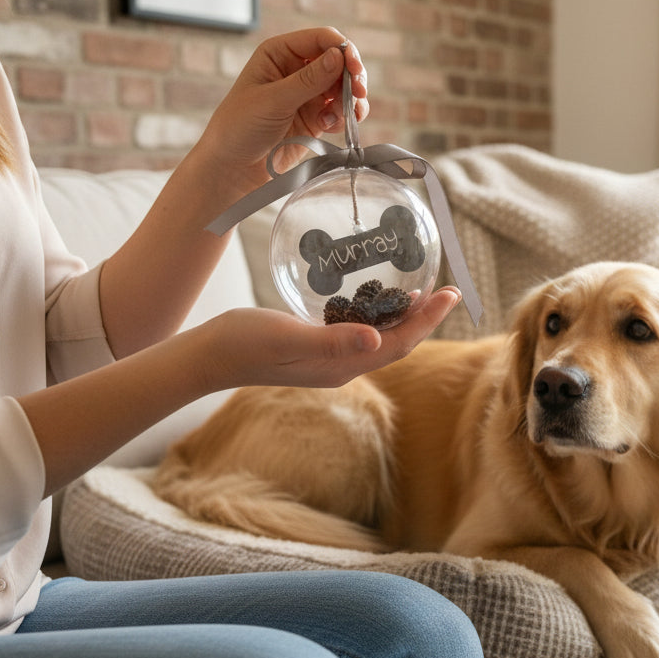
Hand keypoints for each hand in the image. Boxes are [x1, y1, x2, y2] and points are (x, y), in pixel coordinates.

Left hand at [194, 28, 370, 193]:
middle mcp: (295, 69)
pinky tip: (331, 127)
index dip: (342, 49)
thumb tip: (339, 56)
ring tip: (346, 115)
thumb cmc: (239, 128)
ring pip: (343, 87)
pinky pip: (340, 110)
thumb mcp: (273, 100)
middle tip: (359, 93)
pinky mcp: (315, 118)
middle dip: (351, 76)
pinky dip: (344, 117)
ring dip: (350, 99)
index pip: (320, 39)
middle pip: (338, 61)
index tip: (354, 69)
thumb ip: (308, 79)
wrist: (233, 168)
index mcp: (279, 53)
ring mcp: (307, 94)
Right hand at [195, 287, 460, 391]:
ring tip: (424, 294)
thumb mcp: (287, 337)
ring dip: (404, 317)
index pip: (398, 345)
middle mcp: (342, 367)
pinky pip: (359, 332)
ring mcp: (329, 359)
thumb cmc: (243, 342)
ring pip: (379, 339)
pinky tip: (376, 297)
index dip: (427, 320)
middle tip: (449, 290)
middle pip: (396, 344)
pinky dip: (377, 315)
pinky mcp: (315, 347)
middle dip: (425, 318)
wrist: (207, 356)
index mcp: (342, 367)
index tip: (451, 294)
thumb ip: (331, 340)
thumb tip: (376, 340)